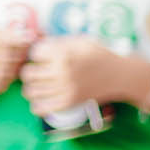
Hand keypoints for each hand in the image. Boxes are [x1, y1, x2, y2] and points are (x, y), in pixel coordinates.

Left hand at [20, 37, 134, 116]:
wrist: (121, 76)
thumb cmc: (100, 56)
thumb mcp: (80, 41)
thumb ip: (58, 42)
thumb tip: (36, 44)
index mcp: (63, 54)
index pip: (34, 54)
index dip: (38, 54)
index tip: (46, 57)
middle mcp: (62, 72)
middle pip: (27, 73)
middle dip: (32, 71)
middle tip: (41, 71)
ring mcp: (65, 89)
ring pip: (30, 91)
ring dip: (33, 87)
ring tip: (41, 85)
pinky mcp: (69, 103)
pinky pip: (40, 108)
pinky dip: (38, 104)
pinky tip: (45, 98)